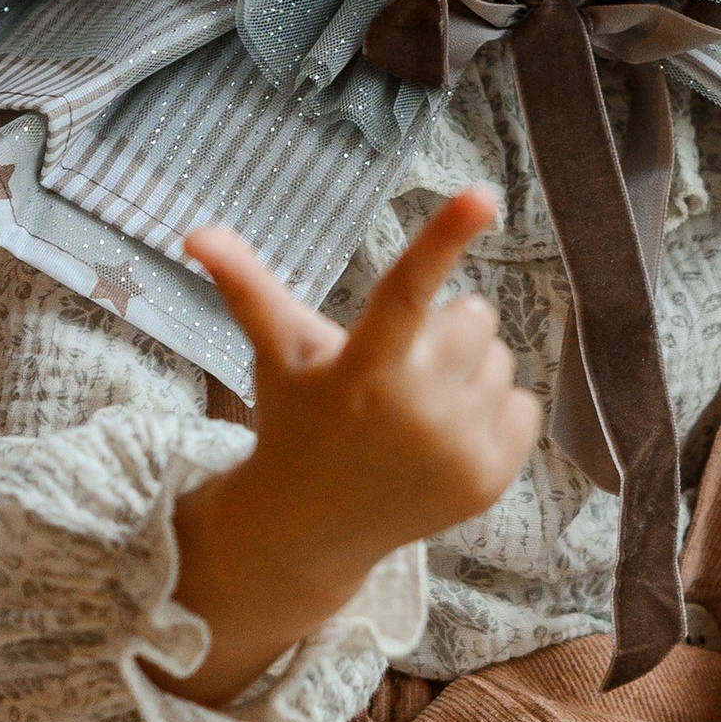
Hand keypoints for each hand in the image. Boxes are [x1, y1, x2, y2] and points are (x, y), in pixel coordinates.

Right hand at [159, 190, 541, 709]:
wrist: (312, 527)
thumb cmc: (297, 419)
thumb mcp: (278, 353)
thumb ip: (245, 287)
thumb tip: (195, 232)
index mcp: (363, 367)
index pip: (407, 287)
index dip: (444, 236)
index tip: (483, 195)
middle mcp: (414, 410)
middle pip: (475, 316)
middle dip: (443, 331)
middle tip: (398, 367)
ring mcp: (455, 450)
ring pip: (502, 360)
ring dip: (466, 374)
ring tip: (414, 410)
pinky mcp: (489, 479)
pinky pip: (525, 407)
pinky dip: (492, 416)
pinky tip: (443, 440)